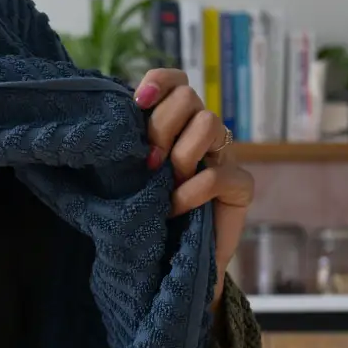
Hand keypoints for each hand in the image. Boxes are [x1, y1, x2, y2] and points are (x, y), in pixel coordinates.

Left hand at [134, 69, 253, 304]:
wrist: (170, 265)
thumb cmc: (146, 215)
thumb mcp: (129, 175)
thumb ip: (128, 145)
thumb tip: (106, 119)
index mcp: (175, 123)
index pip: (176, 82)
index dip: (160, 83)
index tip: (138, 101)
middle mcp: (202, 133)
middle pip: (190, 98)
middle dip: (162, 126)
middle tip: (148, 162)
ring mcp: (225, 157)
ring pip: (209, 124)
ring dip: (180, 155)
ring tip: (164, 184)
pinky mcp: (240, 186)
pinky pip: (217, 175)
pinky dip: (190, 193)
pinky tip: (175, 209)